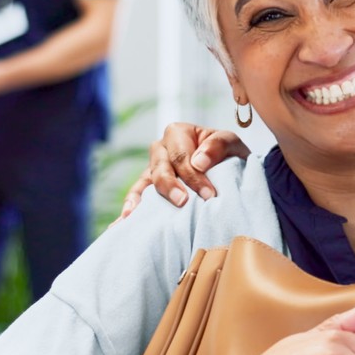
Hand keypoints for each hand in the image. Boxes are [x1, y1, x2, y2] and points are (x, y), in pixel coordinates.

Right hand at [118, 122, 251, 218]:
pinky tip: (123, 221)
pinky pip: (136, 196)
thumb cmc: (229, 154)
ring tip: (134, 214)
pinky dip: (130, 207)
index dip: (194, 176)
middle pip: (160, 168)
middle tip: (182, 202)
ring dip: (142, 199)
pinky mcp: (149, 187)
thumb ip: (218, 146)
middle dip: (170, 186)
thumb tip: (198, 163)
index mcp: (177, 133)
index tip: (209, 195)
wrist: (230, 170)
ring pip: (144, 182)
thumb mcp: (231, 143)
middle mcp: (161, 149)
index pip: (181, 155)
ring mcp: (152, 169)